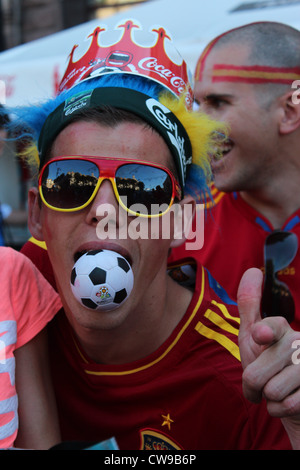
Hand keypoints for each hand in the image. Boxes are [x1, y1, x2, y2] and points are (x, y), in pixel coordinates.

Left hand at [237, 268, 299, 448]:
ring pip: (271, 391)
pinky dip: (278, 409)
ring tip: (276, 390)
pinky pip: (285, 406)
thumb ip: (250, 305)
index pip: (272, 328)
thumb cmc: (267, 364)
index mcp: (283, 330)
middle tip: (261, 380)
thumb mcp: (252, 335)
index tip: (259, 334)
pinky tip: (288, 401)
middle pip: (256, 373)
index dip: (263, 333)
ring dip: (267, 397)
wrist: (290, 399)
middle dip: (252, 383)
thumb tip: (253, 271)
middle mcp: (299, 345)